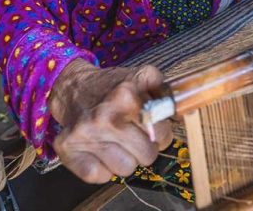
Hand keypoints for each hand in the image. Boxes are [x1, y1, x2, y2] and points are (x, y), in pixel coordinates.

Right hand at [49, 59, 172, 183]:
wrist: (75, 88)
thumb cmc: (115, 86)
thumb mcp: (143, 76)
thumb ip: (166, 91)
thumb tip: (183, 110)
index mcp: (127, 96)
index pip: (162, 133)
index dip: (162, 133)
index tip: (155, 127)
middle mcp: (105, 116)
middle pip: (147, 156)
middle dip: (145, 147)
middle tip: (135, 135)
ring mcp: (86, 135)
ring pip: (125, 169)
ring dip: (125, 158)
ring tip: (117, 141)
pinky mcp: (69, 149)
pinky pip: (100, 176)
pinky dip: (103, 168)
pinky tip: (101, 150)